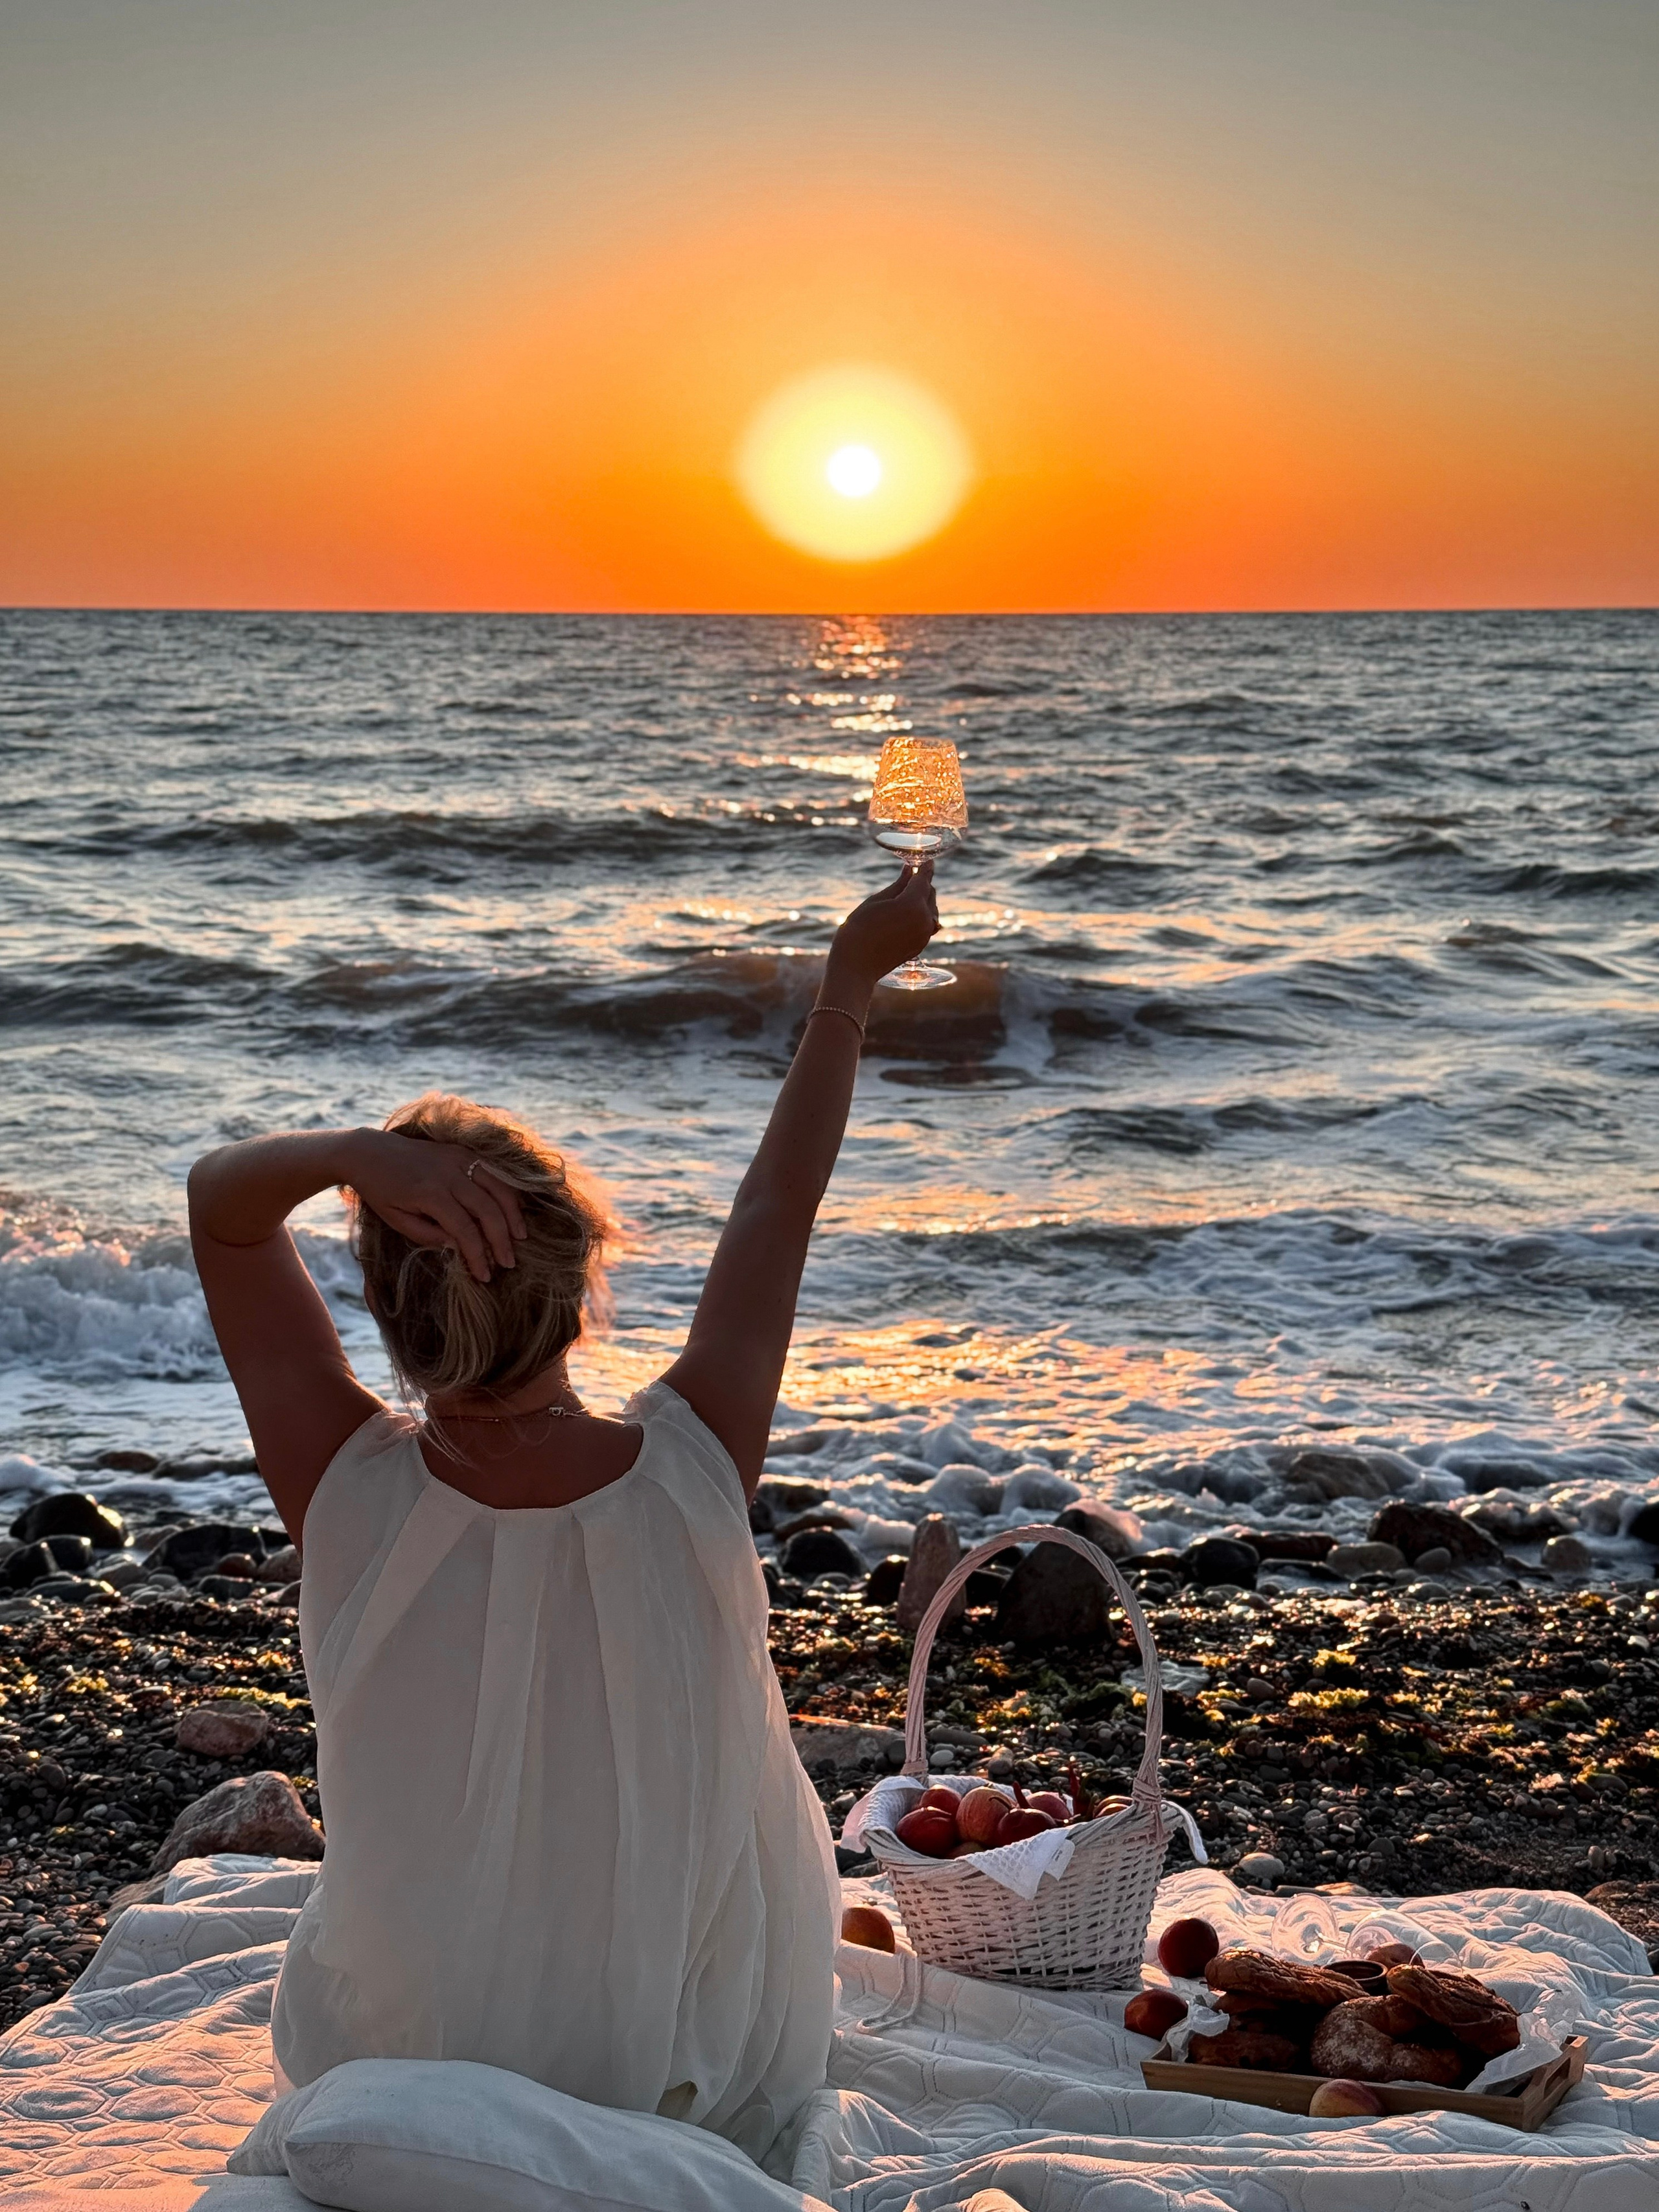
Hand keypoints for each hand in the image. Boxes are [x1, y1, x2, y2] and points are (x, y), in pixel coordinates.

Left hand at [343, 1130, 526, 1283]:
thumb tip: (460, 1248)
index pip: (465, 1229)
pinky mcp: (463, 1151)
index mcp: (430, 1194)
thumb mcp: (396, 1220)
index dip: (478, 1254)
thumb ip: (428, 1235)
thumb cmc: (381, 1191)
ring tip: (520, 1237)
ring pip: (498, 1188)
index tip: (485, 1276)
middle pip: (488, 1209)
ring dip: (513, 1214)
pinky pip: (494, 1172)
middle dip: (501, 1239)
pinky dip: (508, 1192)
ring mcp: (458, 1159)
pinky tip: (513, 1210)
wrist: (371, 1152)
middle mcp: (449, 1174)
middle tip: (509, 1263)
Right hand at [828, 865, 939, 988]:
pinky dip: (920, 915)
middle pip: (929, 894)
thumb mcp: (876, 901)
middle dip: (921, 885)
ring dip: (922, 901)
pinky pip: (926, 923)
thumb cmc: (859, 929)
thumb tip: (910, 870)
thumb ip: (898, 885)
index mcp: (913, 904)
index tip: (928, 860)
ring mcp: (924, 934)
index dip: (925, 868)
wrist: (855, 966)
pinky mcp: (921, 945)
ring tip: (904, 898)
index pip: (924, 880)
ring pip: (930, 909)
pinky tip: (905, 915)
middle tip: (909, 878)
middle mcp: (924, 919)